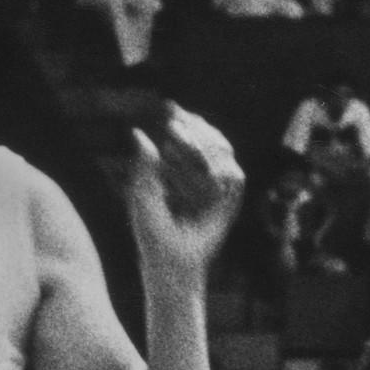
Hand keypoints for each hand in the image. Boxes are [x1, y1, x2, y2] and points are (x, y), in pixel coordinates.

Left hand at [126, 105, 244, 273]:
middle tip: (176, 122)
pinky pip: (232, 178)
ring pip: (224, 152)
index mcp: (186, 171)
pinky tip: (199, 165)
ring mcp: (220, 189)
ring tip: (181, 143)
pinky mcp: (231, 204)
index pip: (195, 136)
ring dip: (202, 145)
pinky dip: (217, 170)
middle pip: (212, 139)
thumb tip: (136, 133)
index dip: (186, 121)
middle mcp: (206, 176)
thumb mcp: (142, 194)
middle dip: (195, 128)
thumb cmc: (151, 231)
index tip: (171, 108)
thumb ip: (143, 166)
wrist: (169, 260)